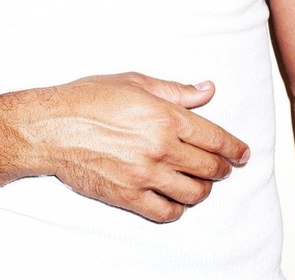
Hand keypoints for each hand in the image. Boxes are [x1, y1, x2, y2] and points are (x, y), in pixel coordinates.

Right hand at [36, 72, 248, 222]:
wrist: (52, 126)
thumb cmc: (89, 98)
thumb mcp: (135, 82)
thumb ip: (176, 90)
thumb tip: (207, 90)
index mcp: (165, 117)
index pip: (215, 138)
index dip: (235, 148)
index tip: (243, 154)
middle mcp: (160, 148)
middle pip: (209, 168)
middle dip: (222, 169)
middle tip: (223, 167)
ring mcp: (145, 175)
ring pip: (193, 194)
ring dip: (202, 189)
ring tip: (199, 183)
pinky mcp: (128, 197)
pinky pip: (166, 212)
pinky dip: (177, 208)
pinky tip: (175, 199)